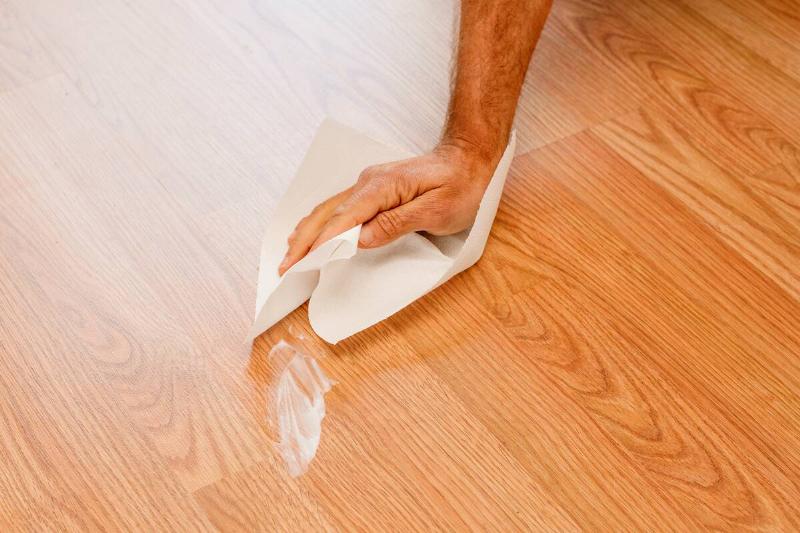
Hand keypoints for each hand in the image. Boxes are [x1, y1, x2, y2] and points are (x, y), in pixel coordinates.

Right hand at [278, 141, 499, 274]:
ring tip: (289, 253)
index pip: (343, 219)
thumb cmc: (460, 185)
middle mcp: (369, 182)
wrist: (468, 158)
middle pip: (327, 213)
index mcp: (382, 187)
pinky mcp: (372, 188)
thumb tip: (361, 239)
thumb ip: (396, 224)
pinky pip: (339, 206)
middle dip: (303, 241)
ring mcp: (369, 183)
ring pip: (329, 209)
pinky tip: (311, 232)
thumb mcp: (436, 210)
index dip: (320, 243)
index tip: (301, 261)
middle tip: (286, 265)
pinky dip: (320, 222)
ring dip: (307, 232)